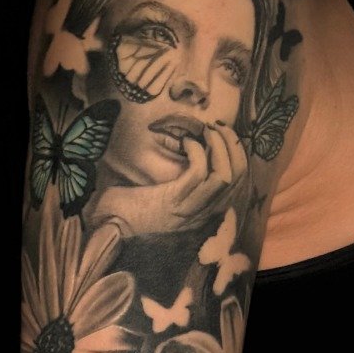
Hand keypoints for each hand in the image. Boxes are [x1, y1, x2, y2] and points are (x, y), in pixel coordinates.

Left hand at [91, 122, 249, 237]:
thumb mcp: (172, 193)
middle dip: (232, 145)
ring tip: (204, 132)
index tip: (225, 134)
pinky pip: (198, 173)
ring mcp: (189, 210)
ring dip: (218, 146)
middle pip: (237, 177)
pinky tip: (185, 143)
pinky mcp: (174, 201)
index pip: (241, 182)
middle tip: (217, 127)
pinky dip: (196, 152)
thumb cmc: (137, 204)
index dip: (238, 153)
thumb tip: (205, 147)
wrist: (112, 224)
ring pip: (224, 176)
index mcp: (206, 210)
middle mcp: (203, 213)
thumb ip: (192, 180)